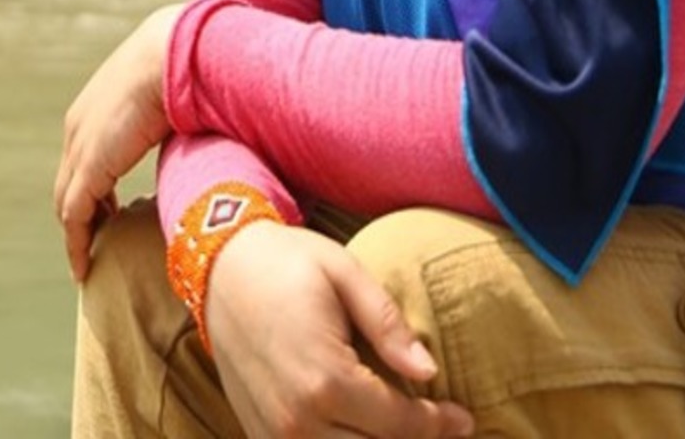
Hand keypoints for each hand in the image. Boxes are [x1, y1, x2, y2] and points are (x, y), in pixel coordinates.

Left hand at [54, 2, 184, 280]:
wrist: (174, 53)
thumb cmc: (186, 68)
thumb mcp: (174, 97)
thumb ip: (177, 119)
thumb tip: (205, 130)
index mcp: (96, 107)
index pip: (84, 158)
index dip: (95, 187)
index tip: (110, 212)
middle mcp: (79, 127)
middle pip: (70, 182)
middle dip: (83, 213)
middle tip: (100, 242)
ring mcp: (81, 147)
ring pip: (68, 203)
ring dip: (78, 233)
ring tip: (91, 262)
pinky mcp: (90, 167)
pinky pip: (74, 217)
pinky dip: (77, 243)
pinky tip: (84, 266)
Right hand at [207, 222, 473, 438]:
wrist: (220, 268)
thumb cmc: (287, 263)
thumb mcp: (344, 274)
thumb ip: (388, 325)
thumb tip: (428, 372)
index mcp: (324, 379)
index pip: (400, 423)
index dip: (438, 425)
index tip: (464, 419)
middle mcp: (297, 419)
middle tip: (442, 428)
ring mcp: (274, 433)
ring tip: (406, 427)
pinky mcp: (259, 435)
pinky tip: (361, 428)